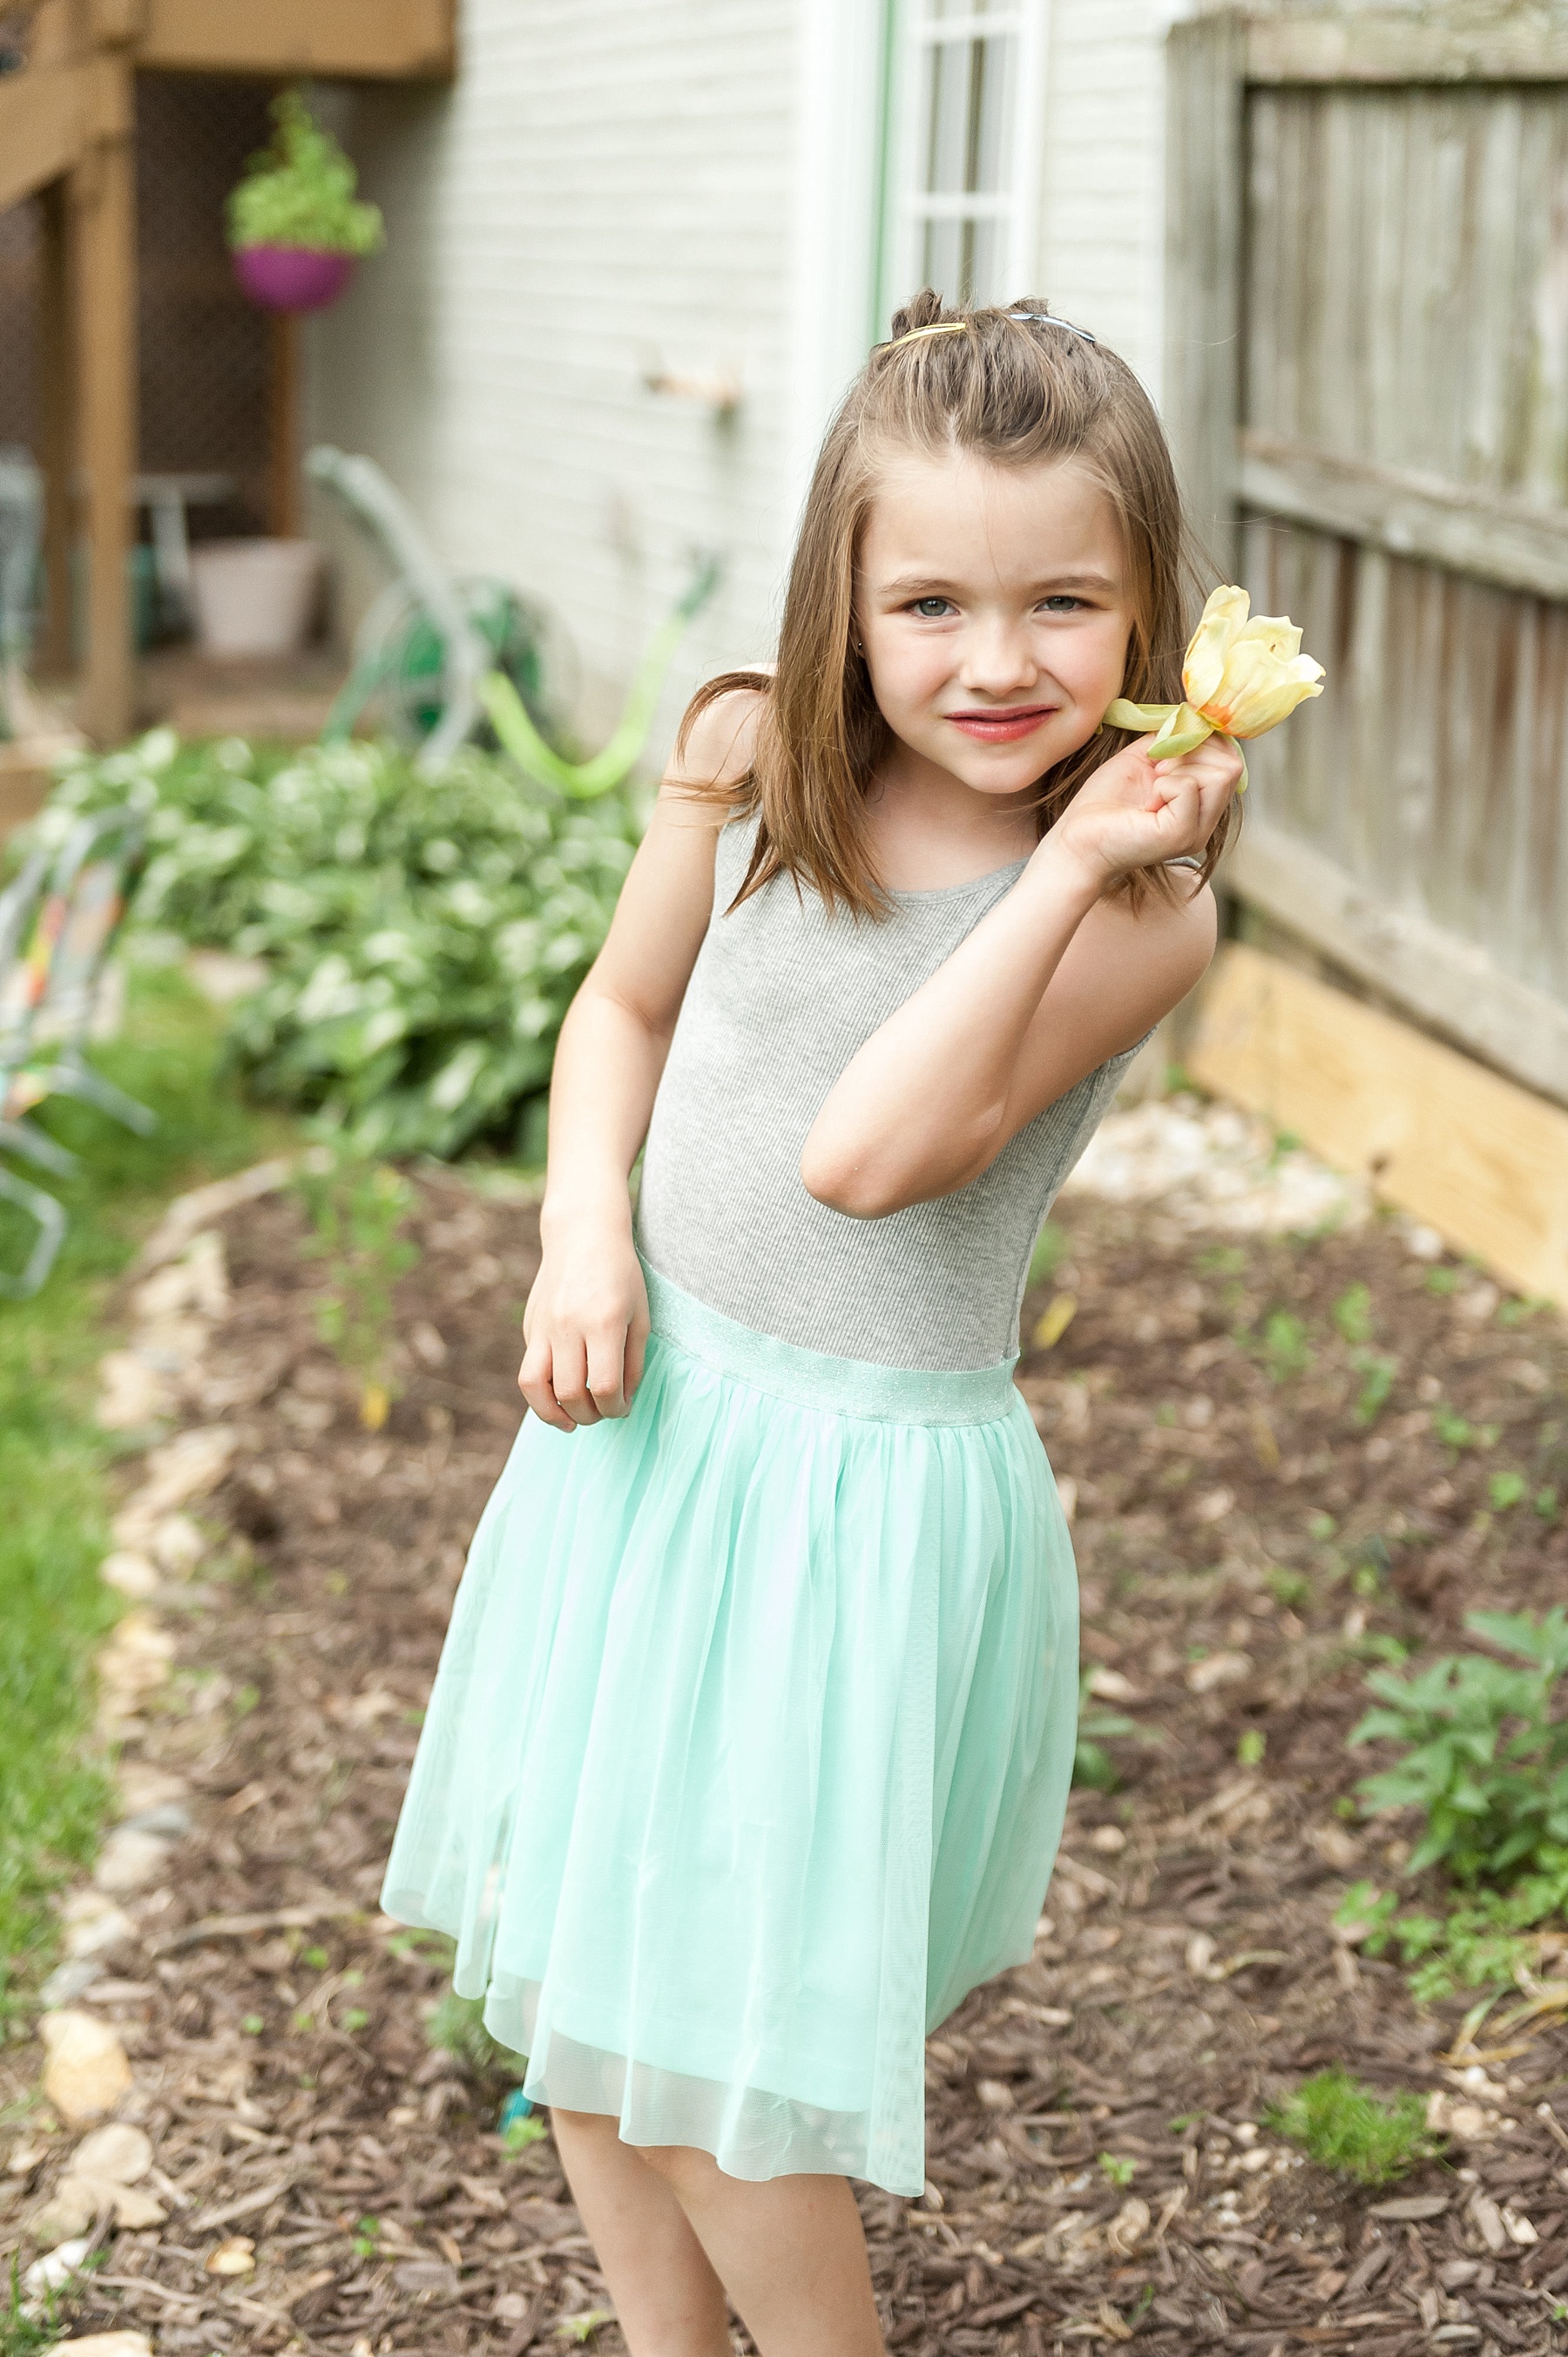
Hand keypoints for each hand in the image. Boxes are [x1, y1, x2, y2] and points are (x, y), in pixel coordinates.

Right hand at [518, 1207, 648, 1431]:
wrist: (582, 1234)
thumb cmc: (621, 1274)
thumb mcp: (640, 1315)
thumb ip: (634, 1362)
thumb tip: (622, 1402)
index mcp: (603, 1323)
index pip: (605, 1387)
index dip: (616, 1409)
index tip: (622, 1408)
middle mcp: (569, 1326)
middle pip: (571, 1393)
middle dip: (589, 1416)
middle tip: (601, 1413)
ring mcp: (544, 1326)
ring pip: (534, 1388)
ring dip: (552, 1414)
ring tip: (570, 1420)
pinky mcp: (530, 1326)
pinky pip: (529, 1369)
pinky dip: (543, 1391)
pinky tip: (560, 1393)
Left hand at [1042, 732, 1242, 892]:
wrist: (1076, 839)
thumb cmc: (1105, 803)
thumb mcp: (1143, 757)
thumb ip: (1172, 738)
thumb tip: (1196, 714)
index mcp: (1201, 804)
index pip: (1232, 758)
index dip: (1204, 741)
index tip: (1165, 752)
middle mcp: (1205, 821)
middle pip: (1232, 764)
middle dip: (1193, 753)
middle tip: (1156, 770)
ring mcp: (1197, 831)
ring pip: (1222, 774)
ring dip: (1181, 767)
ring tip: (1153, 784)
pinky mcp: (1181, 835)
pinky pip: (1190, 787)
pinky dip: (1165, 784)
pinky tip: (1148, 802)